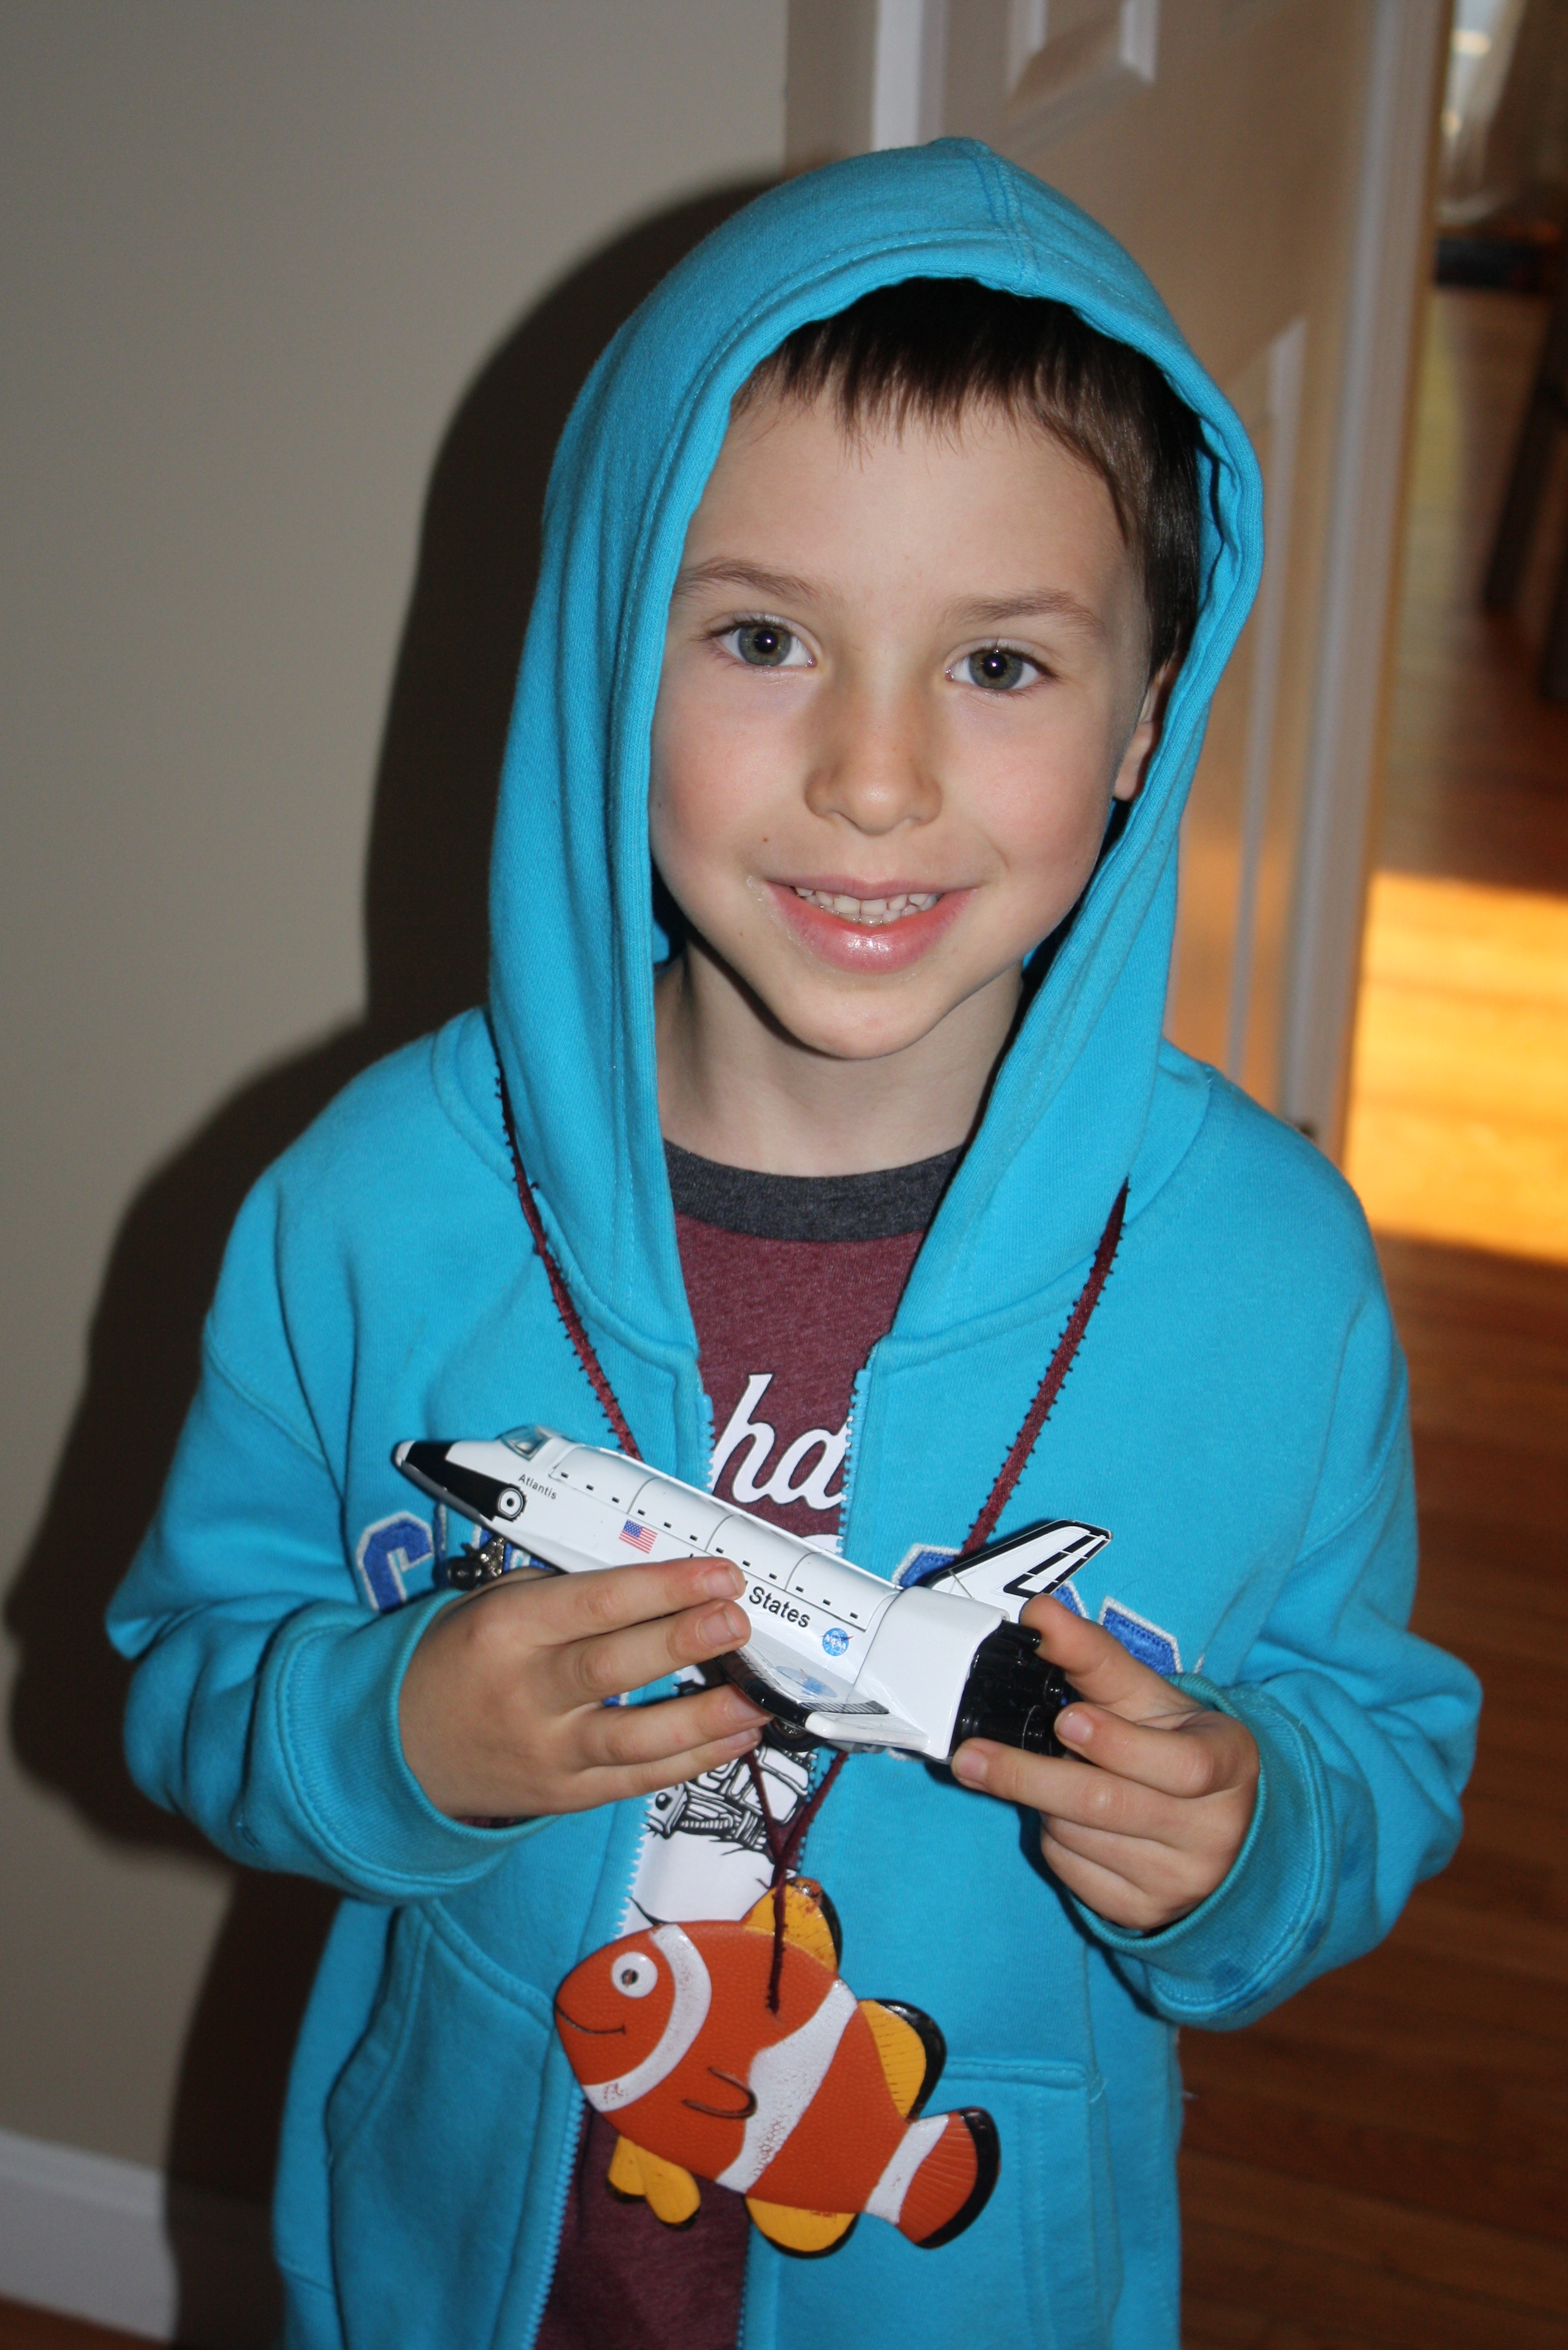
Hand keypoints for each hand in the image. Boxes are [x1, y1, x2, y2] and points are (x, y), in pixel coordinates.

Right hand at [398, 1558, 764, 1820]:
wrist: (399, 1747)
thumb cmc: (461, 1658)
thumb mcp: (496, 1602)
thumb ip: (566, 1592)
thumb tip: (659, 1582)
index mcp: (508, 1629)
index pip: (596, 1603)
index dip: (664, 1587)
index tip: (719, 1575)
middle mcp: (526, 1694)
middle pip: (614, 1667)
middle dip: (684, 1642)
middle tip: (738, 1621)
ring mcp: (545, 1752)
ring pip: (634, 1739)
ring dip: (704, 1717)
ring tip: (759, 1698)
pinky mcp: (563, 1796)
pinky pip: (636, 1781)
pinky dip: (690, 1761)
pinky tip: (735, 1737)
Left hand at [950, 1598, 1258, 1930]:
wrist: (1215, 1825)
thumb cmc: (1175, 1744)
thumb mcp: (1147, 1696)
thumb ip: (1093, 1655)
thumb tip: (1039, 1614)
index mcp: (1229, 1763)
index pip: (1181, 1764)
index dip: (1120, 1744)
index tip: (1067, 1719)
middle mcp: (1215, 1830)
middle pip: (1110, 1805)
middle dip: (1030, 1777)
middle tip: (973, 1756)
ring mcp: (1182, 1880)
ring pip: (1081, 1839)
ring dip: (1044, 1803)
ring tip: (1051, 1775)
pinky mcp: (1146, 1913)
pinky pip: (1074, 1876)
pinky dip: (1054, 1842)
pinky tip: (1066, 1818)